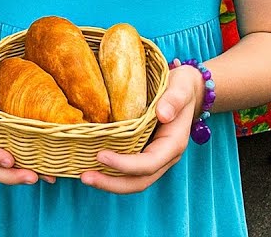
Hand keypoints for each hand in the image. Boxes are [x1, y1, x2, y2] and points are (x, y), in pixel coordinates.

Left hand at [80, 63, 204, 193]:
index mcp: (173, 144)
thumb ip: (174, 98)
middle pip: (139, 181)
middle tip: (85, 176)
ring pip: (133, 182)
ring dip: (108, 183)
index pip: (149, 163)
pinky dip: (110, 173)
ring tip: (84, 176)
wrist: (186, 91)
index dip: (125, 165)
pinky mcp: (144, 154)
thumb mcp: (182, 86)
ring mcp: (155, 158)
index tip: (101, 155)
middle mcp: (165, 157)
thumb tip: (163, 114)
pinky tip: (92, 166)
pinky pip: (128, 172)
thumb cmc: (182, 87)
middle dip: (112, 183)